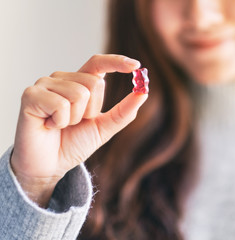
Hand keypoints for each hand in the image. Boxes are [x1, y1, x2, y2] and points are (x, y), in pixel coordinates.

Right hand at [10, 54, 147, 206]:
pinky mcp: (31, 95)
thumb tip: (143, 92)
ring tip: (61, 125)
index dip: (116, 62)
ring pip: (79, 94)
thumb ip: (123, 111)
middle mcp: (62, 78)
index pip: (98, 63)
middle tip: (75, 123)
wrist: (50, 165)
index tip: (136, 66)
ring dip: (75, 119)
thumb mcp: (104, 127)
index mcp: (79, 83)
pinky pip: (61, 104)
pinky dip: (60, 122)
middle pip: (95, 83)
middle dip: (92, 111)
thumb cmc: (74, 144)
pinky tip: (49, 126)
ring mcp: (45, 85)